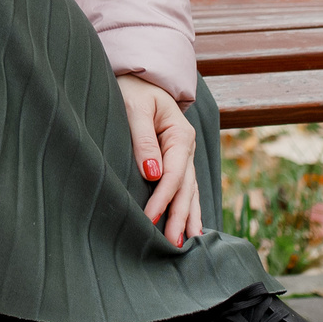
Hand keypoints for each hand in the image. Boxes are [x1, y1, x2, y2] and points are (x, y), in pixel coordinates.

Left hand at [117, 75, 202, 246]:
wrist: (138, 76)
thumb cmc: (133, 90)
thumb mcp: (134, 108)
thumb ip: (143, 140)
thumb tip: (152, 174)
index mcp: (180, 135)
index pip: (173, 175)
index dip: (162, 199)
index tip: (149, 219)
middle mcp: (186, 148)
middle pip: (185, 188)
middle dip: (179, 217)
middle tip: (172, 245)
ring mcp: (184, 155)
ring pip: (189, 191)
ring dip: (187, 218)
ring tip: (186, 244)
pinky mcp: (175, 160)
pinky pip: (184, 188)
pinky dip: (188, 208)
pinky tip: (190, 228)